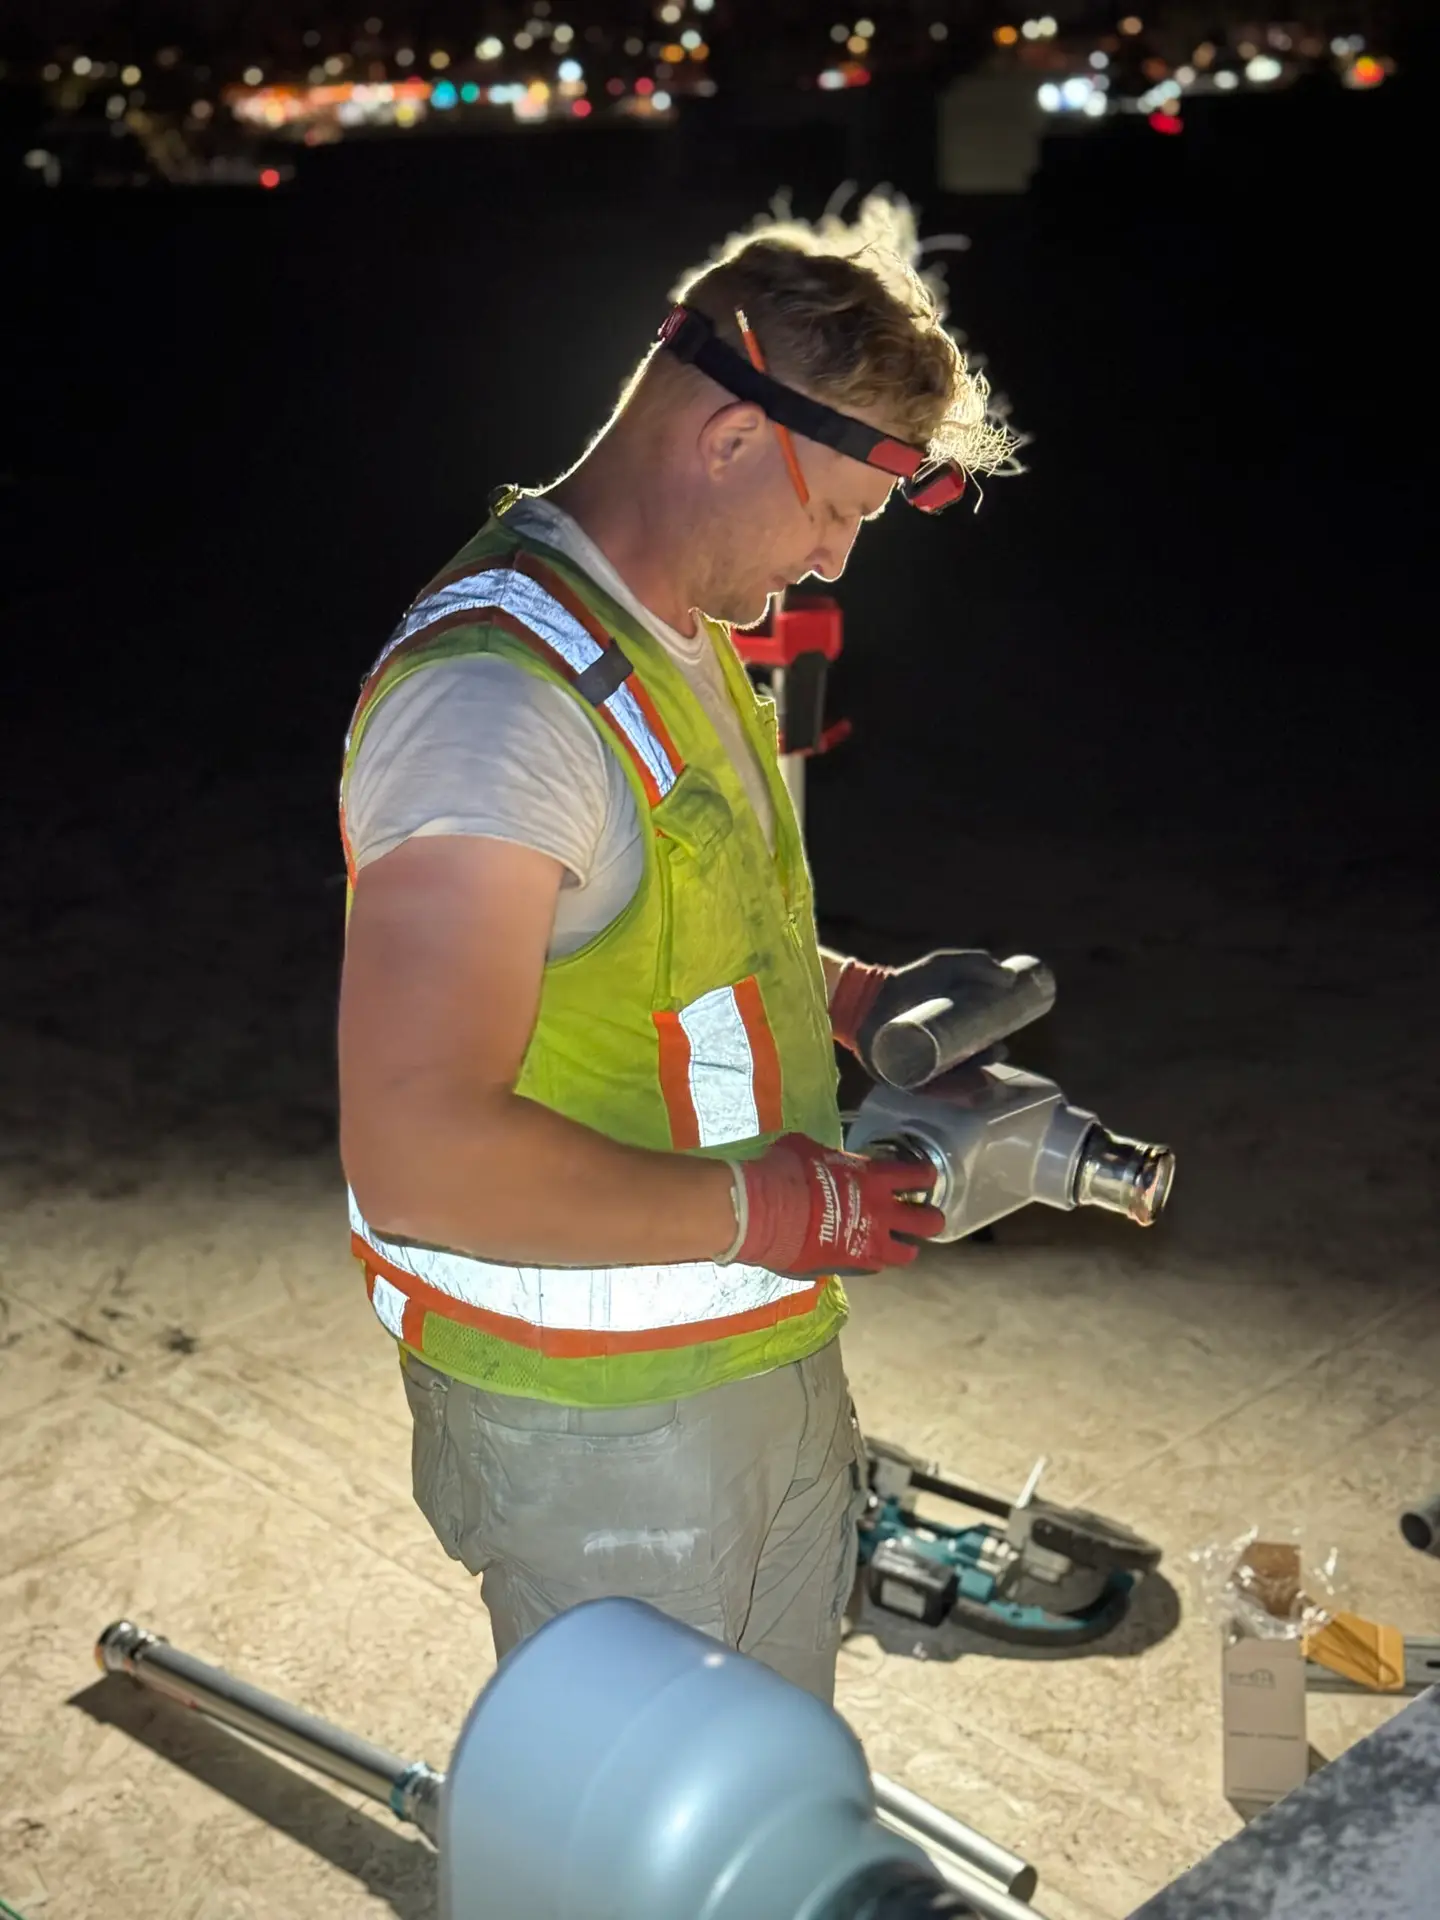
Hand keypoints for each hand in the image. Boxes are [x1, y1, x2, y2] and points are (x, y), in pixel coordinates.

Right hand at [730, 1134, 944, 1277]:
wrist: (765, 1212)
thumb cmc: (785, 1172)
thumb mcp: (807, 1149)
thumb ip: (827, 1156)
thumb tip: (823, 1157)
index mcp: (874, 1177)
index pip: (917, 1176)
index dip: (926, 1177)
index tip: (925, 1177)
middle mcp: (881, 1211)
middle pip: (928, 1222)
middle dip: (930, 1219)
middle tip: (924, 1217)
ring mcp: (869, 1242)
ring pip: (907, 1253)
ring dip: (906, 1248)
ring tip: (901, 1246)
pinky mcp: (851, 1264)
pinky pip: (875, 1266)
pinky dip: (874, 1261)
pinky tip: (865, 1256)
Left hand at [829, 949, 1019, 1080]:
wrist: (871, 992)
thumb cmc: (908, 980)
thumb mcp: (944, 967)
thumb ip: (975, 964)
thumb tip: (1009, 978)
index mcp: (947, 1040)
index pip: (973, 1054)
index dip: (989, 1055)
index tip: (1000, 1048)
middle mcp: (932, 1059)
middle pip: (963, 1070)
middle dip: (981, 1068)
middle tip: (992, 1055)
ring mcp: (915, 1070)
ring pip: (947, 1083)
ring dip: (966, 1085)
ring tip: (979, 1075)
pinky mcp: (898, 1078)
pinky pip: (923, 1091)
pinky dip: (940, 1094)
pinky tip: (954, 1093)